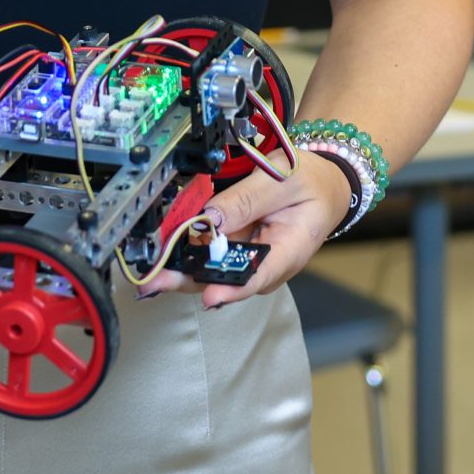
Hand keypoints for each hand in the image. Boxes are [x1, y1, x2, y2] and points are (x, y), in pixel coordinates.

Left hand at [141, 153, 355, 308]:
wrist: (322, 185)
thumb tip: (211, 219)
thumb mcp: (283, 180)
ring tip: (151, 270)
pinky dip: (186, 252)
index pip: (258, 277)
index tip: (209, 293)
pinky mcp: (236, 250)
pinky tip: (163, 253)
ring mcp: (249, 259)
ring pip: (210, 270)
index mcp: (288, 251)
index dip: (230, 288)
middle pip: (224, 278)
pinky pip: (208, 255)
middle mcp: (265, 264)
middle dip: (188, 279)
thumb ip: (246, 199)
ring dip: (180, 269)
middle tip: (155, 279)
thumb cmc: (311, 184)